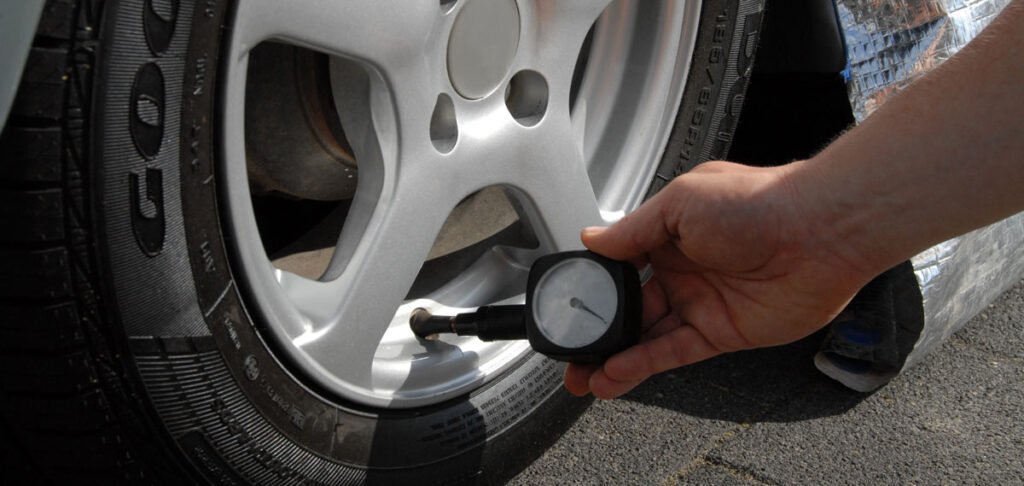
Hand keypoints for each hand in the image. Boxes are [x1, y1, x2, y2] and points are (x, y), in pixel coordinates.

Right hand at [565, 161, 874, 398]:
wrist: (819, 232)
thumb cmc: (759, 203)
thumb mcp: (680, 202)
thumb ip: (633, 230)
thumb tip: (592, 238)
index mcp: (670, 232)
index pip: (620, 264)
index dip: (594, 287)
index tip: (567, 304)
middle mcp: (683, 269)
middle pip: (629, 307)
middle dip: (597, 331)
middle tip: (570, 351)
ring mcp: (701, 302)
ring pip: (646, 335)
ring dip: (614, 357)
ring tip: (583, 377)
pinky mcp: (721, 332)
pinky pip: (673, 352)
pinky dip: (642, 365)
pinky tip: (615, 375)